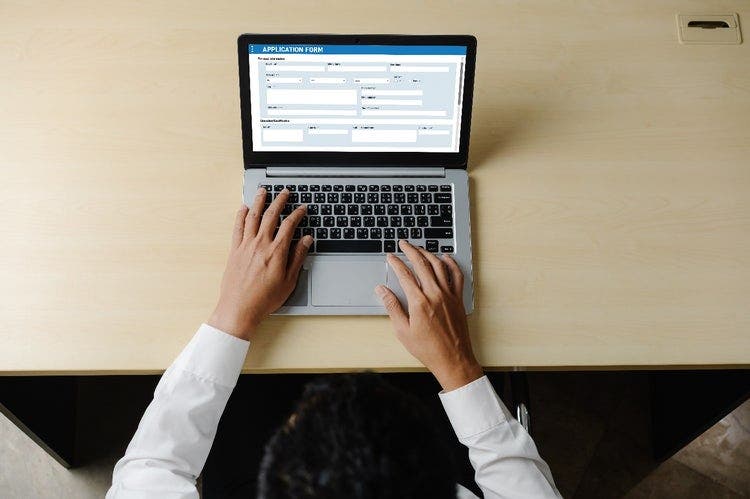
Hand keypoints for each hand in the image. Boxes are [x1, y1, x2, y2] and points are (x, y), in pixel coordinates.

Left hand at [208, 188, 311, 339]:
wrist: (239, 309)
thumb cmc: (264, 299)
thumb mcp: (289, 281)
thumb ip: (297, 258)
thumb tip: (306, 241)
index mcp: (276, 252)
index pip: (289, 225)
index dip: (297, 214)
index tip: (302, 208)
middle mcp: (260, 244)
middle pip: (271, 215)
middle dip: (279, 201)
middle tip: (285, 192)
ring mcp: (245, 246)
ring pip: (252, 216)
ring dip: (259, 201)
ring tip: (263, 191)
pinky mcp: (234, 250)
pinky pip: (237, 227)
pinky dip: (240, 215)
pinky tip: (243, 208)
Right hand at [375, 240, 482, 391]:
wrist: (453, 359)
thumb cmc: (428, 349)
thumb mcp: (403, 331)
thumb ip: (392, 307)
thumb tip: (382, 291)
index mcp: (419, 302)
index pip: (405, 274)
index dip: (396, 263)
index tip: (390, 256)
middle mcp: (435, 295)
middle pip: (422, 264)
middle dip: (411, 251)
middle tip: (404, 244)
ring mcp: (449, 296)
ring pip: (439, 266)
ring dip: (428, 253)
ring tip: (420, 248)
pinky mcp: (458, 299)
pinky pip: (456, 276)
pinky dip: (451, 264)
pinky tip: (446, 258)